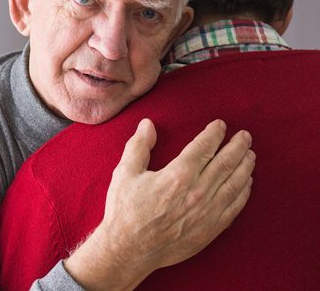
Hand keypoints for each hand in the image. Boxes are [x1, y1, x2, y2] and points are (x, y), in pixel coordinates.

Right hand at [65, 118, 254, 289]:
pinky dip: (244, 192)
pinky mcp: (211, 228)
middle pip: (226, 162)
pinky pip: (235, 206)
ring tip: (250, 154)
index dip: (214, 133)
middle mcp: (198, 192)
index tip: (220, 125)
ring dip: (245, 166)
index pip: (204, 147)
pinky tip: (247, 183)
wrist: (129, 249)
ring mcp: (208, 211)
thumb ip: (139, 146)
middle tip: (245, 136)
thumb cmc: (125, 211)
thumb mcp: (125, 173)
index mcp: (178, 175)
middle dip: (238, 146)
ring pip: (235, 183)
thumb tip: (148, 125)